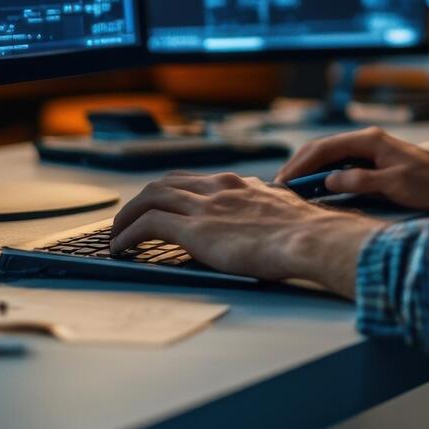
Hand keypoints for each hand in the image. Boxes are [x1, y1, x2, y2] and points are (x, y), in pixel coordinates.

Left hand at [110, 171, 384, 296]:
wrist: (311, 238)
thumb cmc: (307, 232)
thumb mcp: (285, 209)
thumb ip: (268, 208)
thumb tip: (267, 216)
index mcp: (238, 184)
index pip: (194, 180)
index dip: (172, 192)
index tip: (163, 204)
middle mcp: (217, 187)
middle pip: (165, 183)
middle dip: (142, 199)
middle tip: (129, 217)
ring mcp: (204, 206)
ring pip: (150, 198)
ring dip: (127, 215)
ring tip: (117, 233)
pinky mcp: (195, 228)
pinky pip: (148, 225)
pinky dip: (129, 234)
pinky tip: (121, 247)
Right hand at [274, 126, 428, 220]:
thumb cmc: (428, 185)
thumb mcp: (394, 184)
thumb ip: (360, 181)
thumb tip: (328, 180)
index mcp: (369, 140)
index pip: (325, 148)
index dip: (301, 164)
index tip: (284, 181)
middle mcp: (366, 140)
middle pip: (322, 149)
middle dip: (299, 166)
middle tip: (279, 187)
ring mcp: (368, 151)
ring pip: (328, 157)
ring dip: (308, 171)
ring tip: (290, 189)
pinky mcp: (370, 163)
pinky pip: (339, 166)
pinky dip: (322, 175)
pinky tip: (313, 189)